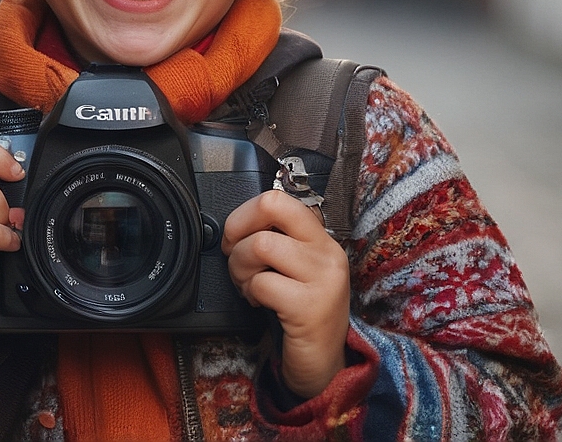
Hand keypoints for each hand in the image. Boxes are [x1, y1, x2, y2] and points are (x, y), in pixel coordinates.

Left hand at [222, 190, 350, 398]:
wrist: (324, 363)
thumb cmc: (302, 312)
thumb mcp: (297, 269)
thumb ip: (279, 241)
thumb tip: (240, 223)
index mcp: (321, 238)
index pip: (279, 198)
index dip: (245, 213)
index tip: (237, 237)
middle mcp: (327, 252)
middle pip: (271, 206)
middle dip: (237, 228)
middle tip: (235, 254)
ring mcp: (323, 279)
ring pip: (260, 245)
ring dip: (240, 267)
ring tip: (249, 285)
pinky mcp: (310, 307)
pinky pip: (262, 283)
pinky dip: (250, 293)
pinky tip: (260, 304)